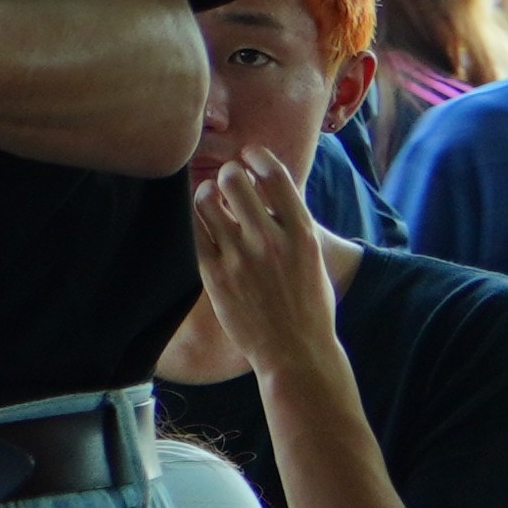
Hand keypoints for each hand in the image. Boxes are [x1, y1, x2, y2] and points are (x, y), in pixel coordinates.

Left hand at [191, 148, 347, 379]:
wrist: (296, 351)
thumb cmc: (309, 303)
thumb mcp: (314, 258)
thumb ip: (295, 223)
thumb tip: (274, 189)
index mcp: (301, 233)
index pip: (275, 176)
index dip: (257, 157)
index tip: (248, 156)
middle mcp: (270, 240)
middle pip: (233, 181)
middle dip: (226, 173)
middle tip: (225, 179)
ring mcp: (240, 258)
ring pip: (205, 203)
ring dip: (203, 194)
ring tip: (208, 198)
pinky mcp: (215, 276)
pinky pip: (193, 234)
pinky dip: (193, 221)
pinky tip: (198, 222)